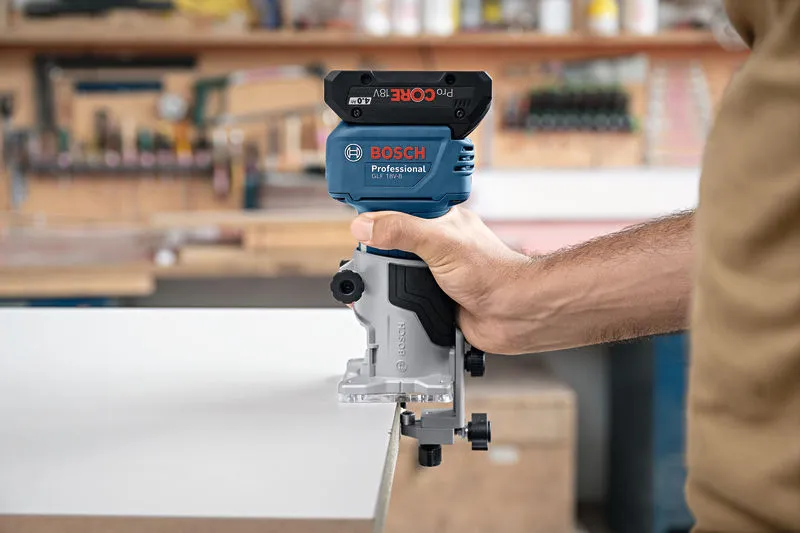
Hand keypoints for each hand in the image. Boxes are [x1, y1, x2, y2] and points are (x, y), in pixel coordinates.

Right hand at [350, 207, 534, 353]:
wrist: (514, 315)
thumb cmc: (494, 272)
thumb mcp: (441, 242)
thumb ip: (402, 231)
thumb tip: (365, 226)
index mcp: (438, 221)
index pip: (396, 208)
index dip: (374, 213)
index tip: (353, 223)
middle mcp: (434, 245)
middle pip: (389, 243)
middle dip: (372, 253)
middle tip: (356, 261)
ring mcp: (433, 272)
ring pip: (394, 272)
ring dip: (381, 281)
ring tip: (365, 285)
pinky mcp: (432, 298)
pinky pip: (403, 298)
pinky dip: (392, 303)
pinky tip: (386, 305)